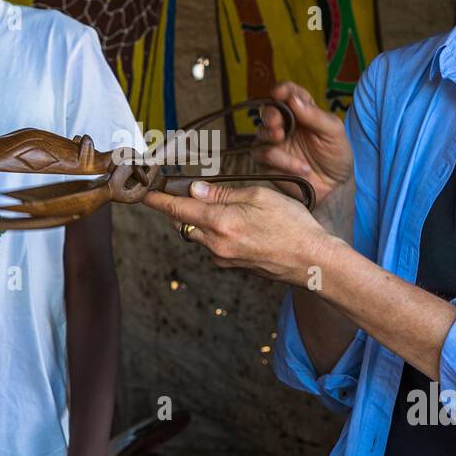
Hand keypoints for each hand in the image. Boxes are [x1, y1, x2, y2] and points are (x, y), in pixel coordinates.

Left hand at [143, 179, 336, 284]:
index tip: (143, 191)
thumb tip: (195, 190)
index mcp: (220, 223)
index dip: (156, 199)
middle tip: (181, 189)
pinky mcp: (232, 265)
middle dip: (177, 207)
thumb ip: (223, 194)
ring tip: (216, 204)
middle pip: (182, 224)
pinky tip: (236, 223)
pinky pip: (213, 245)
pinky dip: (214, 231)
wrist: (312, 261)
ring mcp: (223, 258)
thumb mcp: (259, 196)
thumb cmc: (292, 225)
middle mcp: (215, 244)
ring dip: (198, 219)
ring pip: (197, 235)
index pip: (176, 210)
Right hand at [255, 82, 351, 204]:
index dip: (282, 89)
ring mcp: (274, 144)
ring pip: (261, 132)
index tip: (280, 93)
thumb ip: (315, 115)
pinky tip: (301, 168)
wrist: (334, 188)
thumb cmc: (336, 156)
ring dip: (270, 134)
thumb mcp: (333, 132)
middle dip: (270, 114)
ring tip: (282, 138)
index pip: (288, 93)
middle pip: (268, 110)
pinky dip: (281, 160)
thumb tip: (293, 99)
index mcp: (301, 111)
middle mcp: (285, 124)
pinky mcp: (267, 163)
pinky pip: (263, 155)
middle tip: (277, 122)